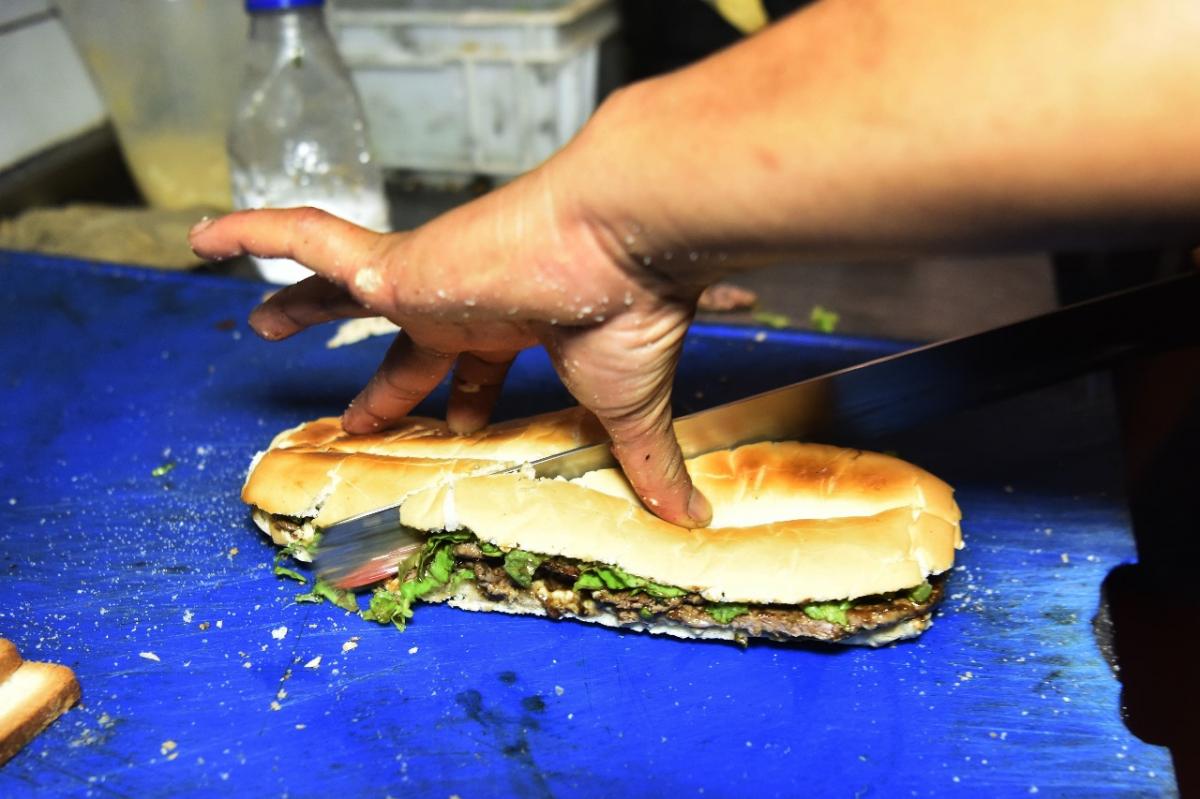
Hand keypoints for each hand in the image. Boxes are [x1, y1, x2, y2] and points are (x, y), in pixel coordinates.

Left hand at [189, 164, 713, 526]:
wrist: (622, 245)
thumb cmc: (628, 321)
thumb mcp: (626, 409)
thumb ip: (648, 463)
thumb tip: (696, 524)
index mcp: (519, 323)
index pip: (475, 366)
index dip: (456, 402)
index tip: (448, 433)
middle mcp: (469, 296)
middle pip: (405, 342)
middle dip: (379, 384)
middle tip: (351, 420)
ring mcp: (428, 277)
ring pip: (344, 283)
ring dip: (304, 303)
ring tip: (260, 324)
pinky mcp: (398, 263)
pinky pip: (306, 239)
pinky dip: (252, 235)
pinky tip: (201, 242)